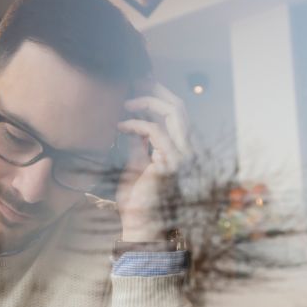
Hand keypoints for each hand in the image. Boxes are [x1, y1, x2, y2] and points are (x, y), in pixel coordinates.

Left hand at [116, 79, 193, 241]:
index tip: (136, 85)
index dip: (158, 94)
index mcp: (181, 149)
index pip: (175, 112)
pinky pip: (155, 131)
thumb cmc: (137, 198)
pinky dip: (136, 123)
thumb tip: (131, 119)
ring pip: (172, 112)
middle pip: (178, 106)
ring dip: (146, 102)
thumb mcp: (135, 161)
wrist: (140, 224)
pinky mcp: (171, 163)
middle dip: (154, 90)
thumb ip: (138, 141)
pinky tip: (120, 125)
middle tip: (132, 82)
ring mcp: (183, 156)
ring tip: (124, 103)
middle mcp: (187, 150)